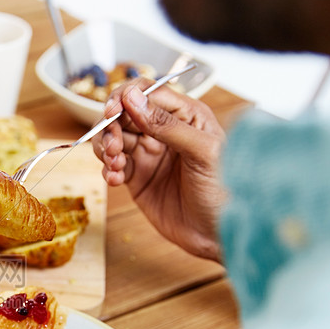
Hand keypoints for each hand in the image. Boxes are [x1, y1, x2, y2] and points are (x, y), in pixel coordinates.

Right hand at [92, 80, 226, 260]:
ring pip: (113, 138)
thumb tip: (132, 98)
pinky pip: (113, 165)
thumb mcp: (202, 152)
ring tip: (115, 164)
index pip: (148, 92)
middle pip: (124, 113)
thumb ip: (166, 125)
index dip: (125, 98)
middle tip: (112, 147)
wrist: (219, 236)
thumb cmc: (224, 192)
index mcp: (186, 116)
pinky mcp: (138, 178)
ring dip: (105, 147)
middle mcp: (164, 131)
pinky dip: (108, 170)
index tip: (112, 113)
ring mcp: (149, 154)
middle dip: (111, 126)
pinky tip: (116, 180)